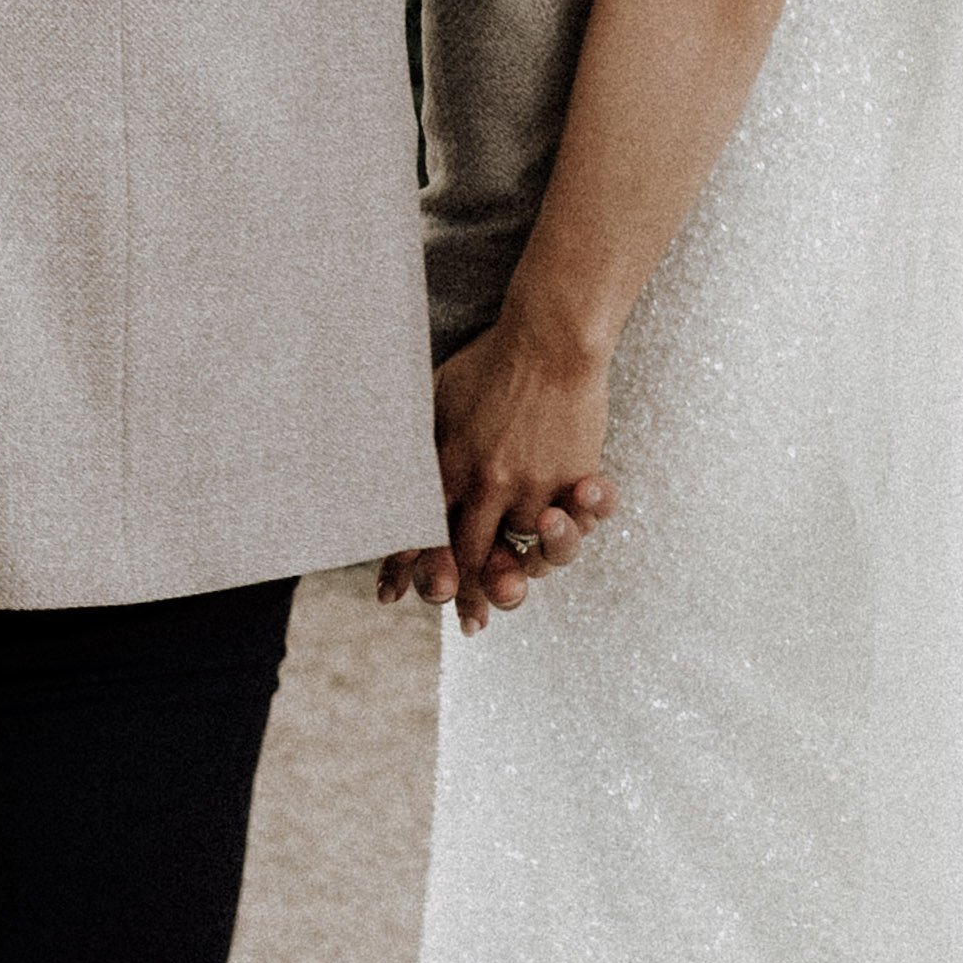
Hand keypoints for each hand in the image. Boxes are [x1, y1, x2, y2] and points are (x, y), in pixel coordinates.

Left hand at [394, 314, 616, 635]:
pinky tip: (561, 535)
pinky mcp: (570, 480)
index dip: (406, 566)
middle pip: (469, 554)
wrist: (551, 338)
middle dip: (465, 594)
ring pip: (523, 550)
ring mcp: (531, 485)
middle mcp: (487, 483)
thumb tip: (392, 472)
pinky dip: (568, 535)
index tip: (392, 596)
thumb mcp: (439, 399)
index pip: (420, 527)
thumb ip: (423, 443)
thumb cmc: (491, 364)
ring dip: (519, 574)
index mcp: (449, 464)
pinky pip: (570, 528)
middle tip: (469, 624)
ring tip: (513, 588)